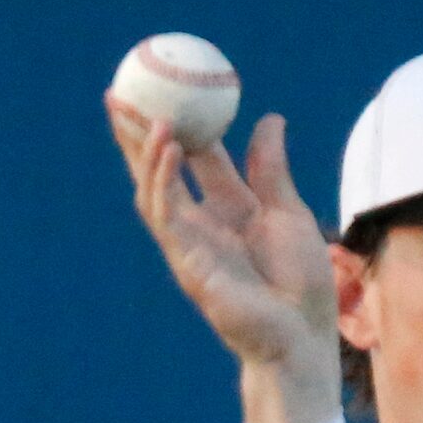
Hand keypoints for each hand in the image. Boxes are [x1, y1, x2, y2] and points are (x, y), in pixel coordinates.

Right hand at [106, 97, 338, 422]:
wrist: (303, 335)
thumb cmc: (302, 282)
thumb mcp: (289, 212)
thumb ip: (271, 169)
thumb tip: (269, 118)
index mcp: (229, 208)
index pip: (194, 157)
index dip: (178, 123)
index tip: (165, 87)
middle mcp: (203, 221)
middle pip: (160, 168)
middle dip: (135, 133)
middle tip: (119, 92)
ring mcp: (190, 241)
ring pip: (154, 187)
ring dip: (146, 151)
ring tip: (147, 114)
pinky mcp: (186, 259)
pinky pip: (166, 213)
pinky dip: (163, 178)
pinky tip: (167, 147)